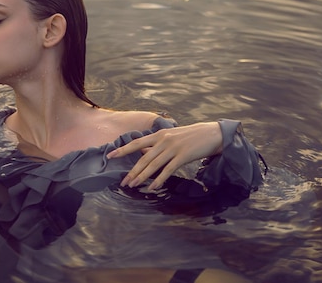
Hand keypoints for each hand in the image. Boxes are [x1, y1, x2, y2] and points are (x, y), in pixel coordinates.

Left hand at [106, 122, 222, 190]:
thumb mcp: (171, 137)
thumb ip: (156, 144)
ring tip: (133, 185)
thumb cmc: (191, 136)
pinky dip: (159, 179)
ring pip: (153, 165)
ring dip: (142, 177)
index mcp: (159, 134)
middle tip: (123, 182)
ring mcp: (173, 148)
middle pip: (143, 158)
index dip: (123, 150)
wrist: (212, 134)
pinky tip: (153, 187)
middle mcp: (164, 140)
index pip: (136, 143)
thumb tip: (143, 152)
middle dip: (132, 171)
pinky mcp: (183, 156)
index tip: (110, 156)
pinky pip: (168, 170)